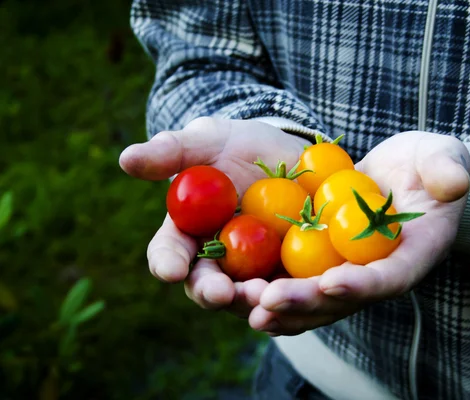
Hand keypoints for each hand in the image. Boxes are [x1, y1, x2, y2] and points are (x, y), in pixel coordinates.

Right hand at [119, 117, 309, 316]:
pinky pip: (289, 298)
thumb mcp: (210, 141)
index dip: (167, 262)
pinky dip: (292, 304)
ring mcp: (254, 272)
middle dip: (210, 292)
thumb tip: (127, 158)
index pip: (169, 253)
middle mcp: (217, 261)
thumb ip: (173, 151)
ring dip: (251, 302)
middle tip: (221, 293)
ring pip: (247, 299)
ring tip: (262, 295)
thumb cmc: (240, 147)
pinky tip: (301, 298)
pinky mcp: (290, 276)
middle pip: (206, 286)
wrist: (291, 156)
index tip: (171, 270)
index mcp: (189, 233)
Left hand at [250, 131, 469, 334]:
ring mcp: (345, 272)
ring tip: (239, 300)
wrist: (403, 178)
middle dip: (305, 303)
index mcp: (410, 256)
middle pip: (340, 300)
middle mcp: (374, 275)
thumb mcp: (441, 157)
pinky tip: (231, 285)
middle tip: (268, 302)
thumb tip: (452, 184)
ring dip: (275, 306)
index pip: (390, 278)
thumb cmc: (427, 166)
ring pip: (310, 300)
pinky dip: (264, 287)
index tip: (333, 281)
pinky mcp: (320, 263)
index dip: (364, 284)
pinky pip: (292, 281)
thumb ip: (447, 168)